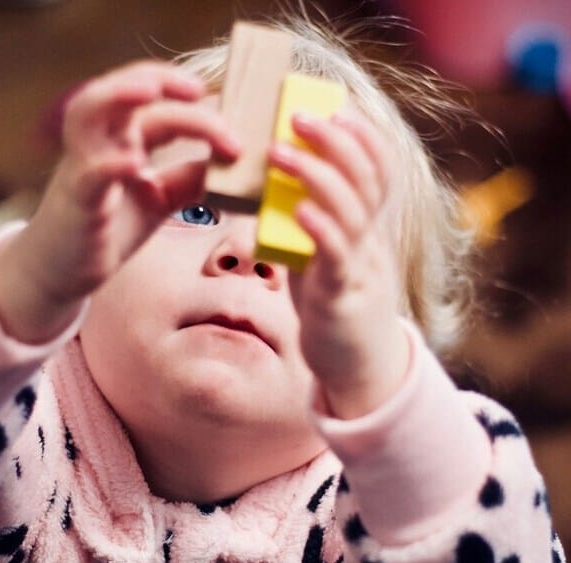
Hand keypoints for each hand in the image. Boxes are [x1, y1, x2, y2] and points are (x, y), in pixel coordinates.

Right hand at [0, 61, 240, 342]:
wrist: (61, 270)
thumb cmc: (109, 228)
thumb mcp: (159, 198)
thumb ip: (191, 178)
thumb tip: (235, 162)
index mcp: (120, 138)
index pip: (153, 101)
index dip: (189, 102)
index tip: (226, 119)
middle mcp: (98, 143)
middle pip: (118, 89)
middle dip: (156, 78)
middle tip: (197, 89)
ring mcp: (83, 168)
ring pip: (86, 113)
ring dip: (117, 94)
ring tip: (151, 91)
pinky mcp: (77, 202)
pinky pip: (88, 174)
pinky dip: (109, 163)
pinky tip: (135, 163)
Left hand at [268, 111, 408, 417]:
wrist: (356, 366)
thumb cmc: (334, 303)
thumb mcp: (323, 255)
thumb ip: (309, 222)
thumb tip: (273, 188)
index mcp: (367, 228)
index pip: (379, 170)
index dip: (363, 134)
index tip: (336, 106)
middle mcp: (370, 241)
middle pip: (365, 179)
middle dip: (335, 140)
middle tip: (298, 114)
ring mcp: (360, 268)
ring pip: (351, 211)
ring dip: (315, 175)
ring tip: (280, 151)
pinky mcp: (342, 298)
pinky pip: (335, 257)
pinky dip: (319, 229)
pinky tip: (297, 209)